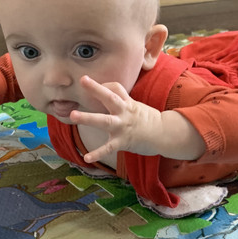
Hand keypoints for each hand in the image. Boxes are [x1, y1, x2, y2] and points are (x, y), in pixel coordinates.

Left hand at [71, 77, 204, 163]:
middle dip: (96, 89)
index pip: (115, 88)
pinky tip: (86, 158)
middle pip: (109, 98)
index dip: (104, 85)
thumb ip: (121, 101)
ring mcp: (123, 127)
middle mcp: (124, 113)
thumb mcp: (136, 106)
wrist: (164, 135)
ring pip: (104, 120)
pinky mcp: (123, 142)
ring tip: (72, 115)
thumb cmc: (148, 120)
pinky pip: (108, 148)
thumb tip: (107, 93)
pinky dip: (97, 153)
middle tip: (83, 80)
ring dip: (88, 117)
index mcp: (127, 103)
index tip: (92, 84)